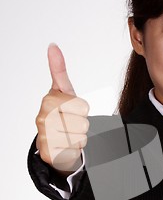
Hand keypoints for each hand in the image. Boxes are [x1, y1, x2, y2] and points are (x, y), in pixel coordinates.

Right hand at [35, 44, 89, 174]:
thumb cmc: (61, 114)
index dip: (83, 110)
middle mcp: (42, 118)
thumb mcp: (64, 91)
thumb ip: (59, 70)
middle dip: (82, 124)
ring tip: (69, 134)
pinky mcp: (49, 153)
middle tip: (71, 123)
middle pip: (83, 122)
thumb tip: (52, 46)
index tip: (72, 109)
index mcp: (48, 100)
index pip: (83, 106)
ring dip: (79, 137)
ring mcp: (44, 137)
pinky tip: (65, 145)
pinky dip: (74, 149)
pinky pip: (74, 150)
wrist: (55, 142)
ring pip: (80, 137)